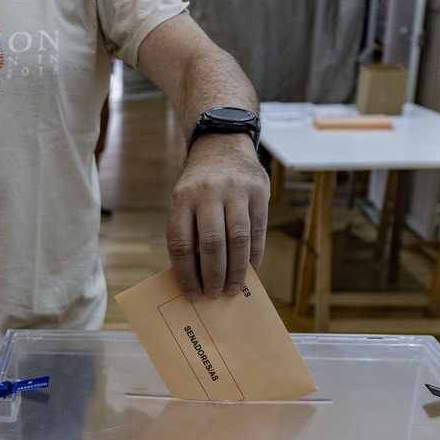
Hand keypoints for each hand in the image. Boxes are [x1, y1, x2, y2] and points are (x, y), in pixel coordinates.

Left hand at [166, 133, 268, 300]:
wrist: (222, 144)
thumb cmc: (198, 185)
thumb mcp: (184, 201)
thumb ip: (188, 232)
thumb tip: (195, 277)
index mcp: (182, 198)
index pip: (181, 243)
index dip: (185, 273)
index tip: (191, 294)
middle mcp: (208, 193)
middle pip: (212, 244)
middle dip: (213, 275)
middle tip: (213, 295)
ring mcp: (236, 190)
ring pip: (238, 239)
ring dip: (236, 270)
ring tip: (232, 289)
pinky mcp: (258, 191)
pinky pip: (257, 231)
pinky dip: (253, 256)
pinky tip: (249, 271)